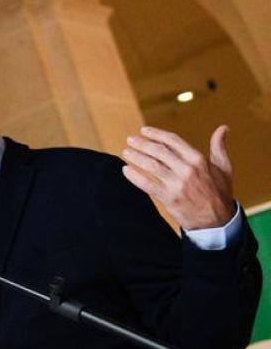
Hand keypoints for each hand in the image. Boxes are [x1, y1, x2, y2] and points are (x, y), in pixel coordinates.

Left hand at [121, 125, 235, 229]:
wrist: (217, 221)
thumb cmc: (219, 192)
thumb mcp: (224, 168)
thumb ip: (219, 147)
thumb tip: (223, 127)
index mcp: (198, 160)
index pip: (173, 141)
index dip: (156, 134)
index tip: (144, 131)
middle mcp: (187, 170)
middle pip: (159, 152)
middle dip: (142, 144)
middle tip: (130, 140)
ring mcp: (177, 184)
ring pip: (151, 166)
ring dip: (136, 157)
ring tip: (126, 152)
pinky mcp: (169, 198)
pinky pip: (147, 185)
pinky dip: (134, 177)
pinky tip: (126, 170)